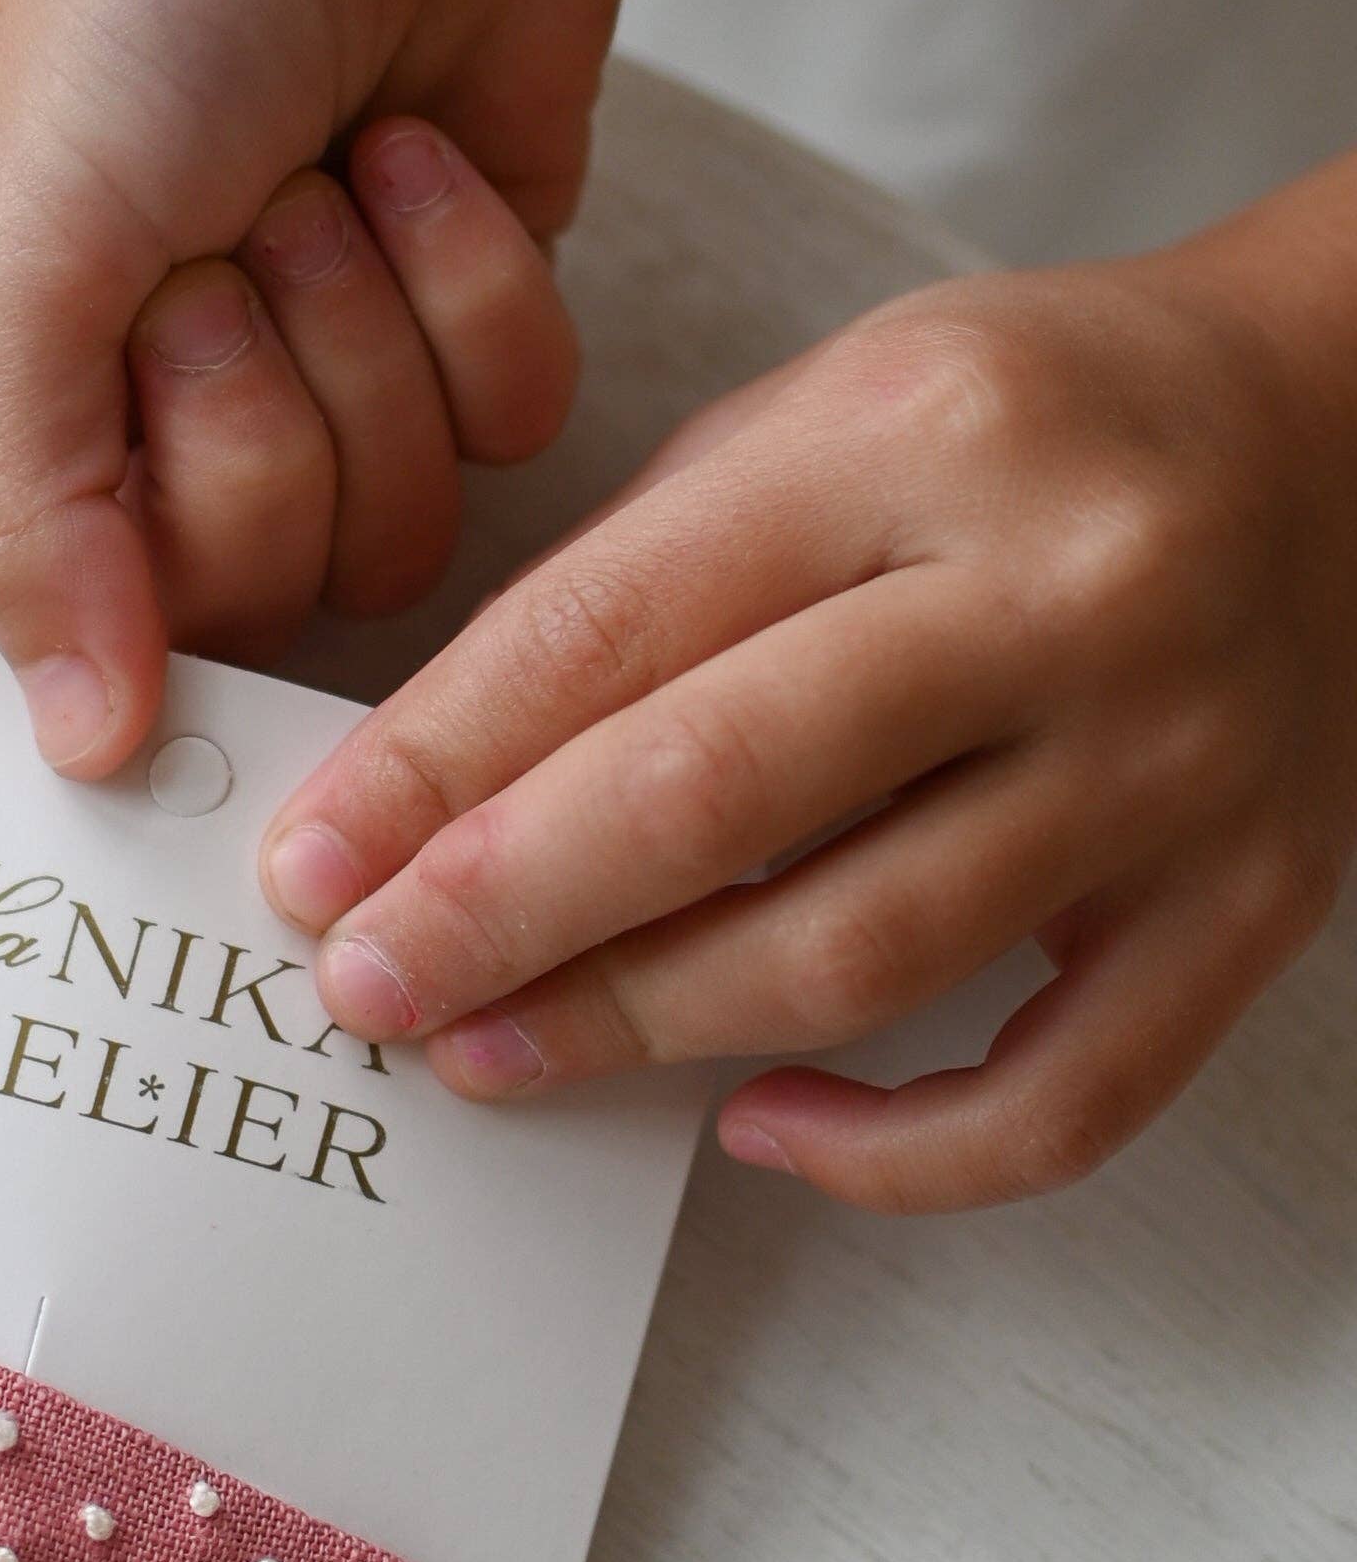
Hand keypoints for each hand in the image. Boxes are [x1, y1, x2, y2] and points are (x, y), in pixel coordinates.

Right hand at [0, 0, 619, 771]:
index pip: (46, 644)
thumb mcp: (3, 238)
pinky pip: (516, 435)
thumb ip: (10, 514)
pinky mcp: (466, 324)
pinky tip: (412, 146)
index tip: (131, 413)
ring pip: (392, 532)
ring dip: (368, 328)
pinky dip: (476, 280)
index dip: (113, 572)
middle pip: (241, 596)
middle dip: (253, 395)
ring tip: (313, 168)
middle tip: (222, 231)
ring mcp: (315, 379)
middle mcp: (138, 427)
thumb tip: (81, 751)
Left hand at [260, 215, 1356, 1208]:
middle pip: (722, 792)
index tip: (308, 865)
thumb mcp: (827, 409)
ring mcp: (1174, 759)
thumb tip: (430, 783)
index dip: (433, 768)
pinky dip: (896, 1152)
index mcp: (920, 431)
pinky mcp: (1256, 897)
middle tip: (364, 988)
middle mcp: (1062, 590)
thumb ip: (647, 575)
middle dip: (502, 910)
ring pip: (864, 950)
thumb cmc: (1034, 423)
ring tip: (489, 1053)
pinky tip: (754, 1126)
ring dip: (641, 1026)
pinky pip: (1063, 1095)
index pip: (618, 626)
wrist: (1346, 426)